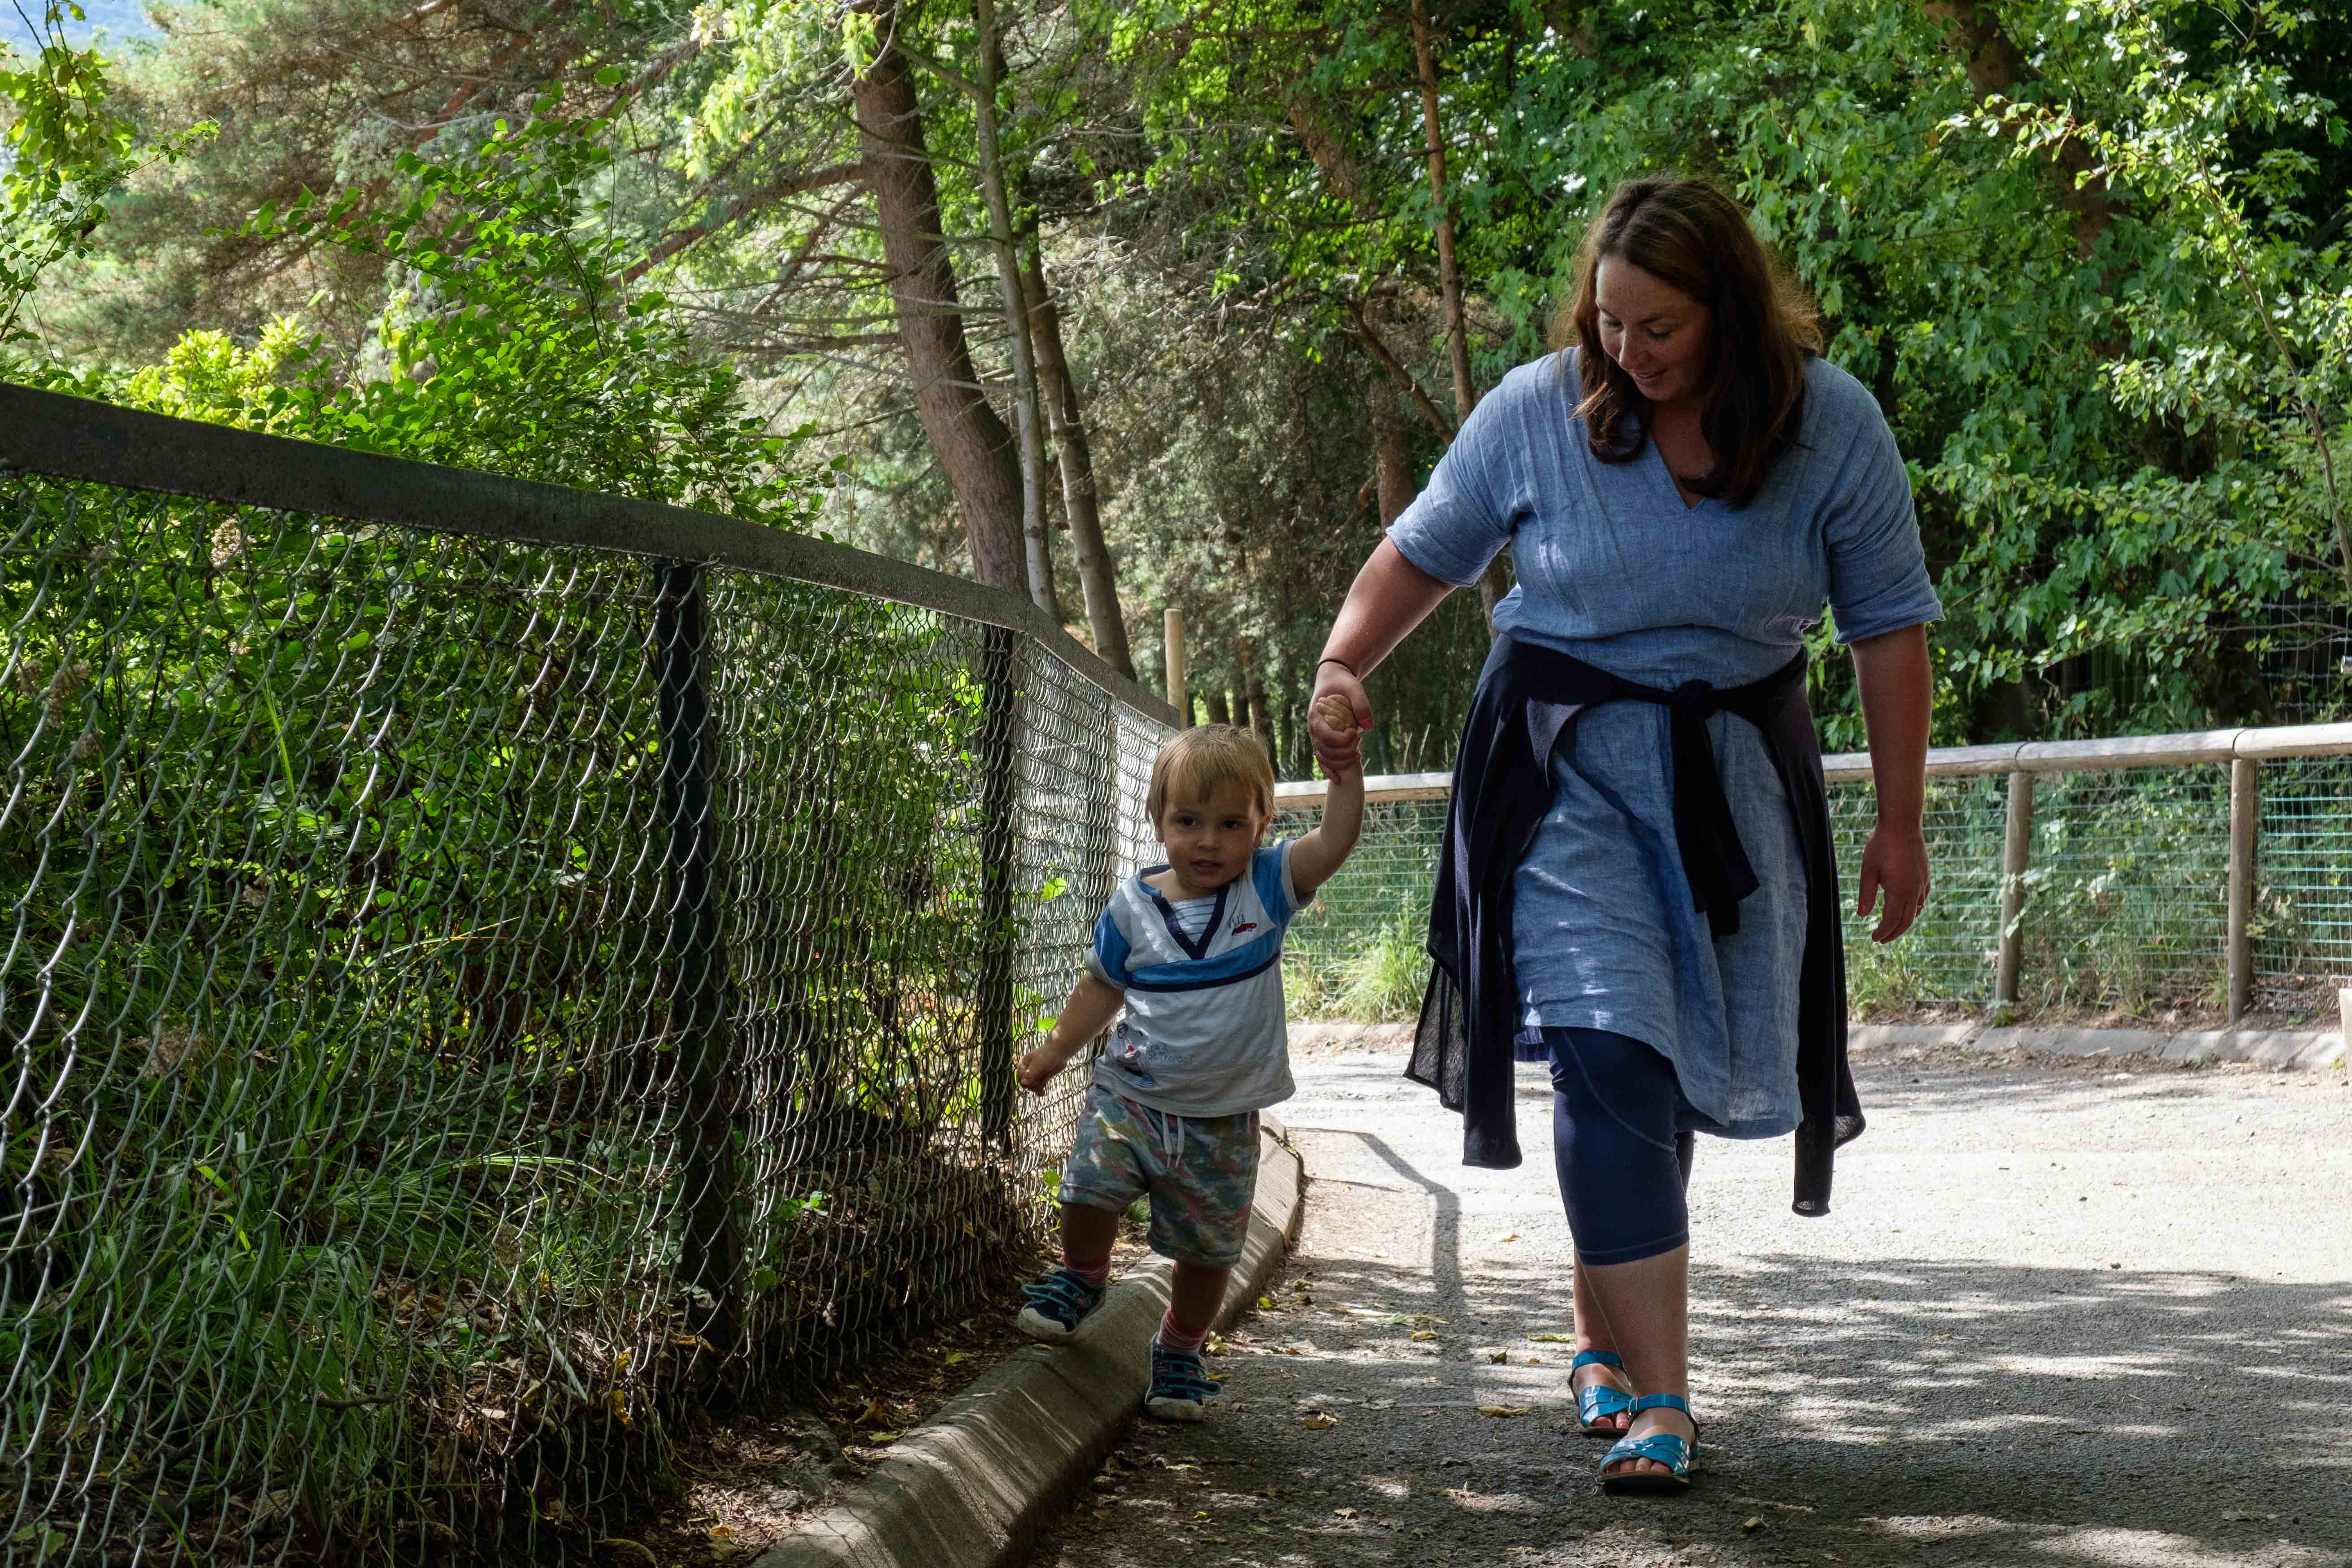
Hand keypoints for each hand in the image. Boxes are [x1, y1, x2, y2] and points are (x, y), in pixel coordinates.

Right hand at [1016, 1035, 1078, 1095]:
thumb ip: (1031, 1073)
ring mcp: (1034, 1075)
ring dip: (1037, 1087)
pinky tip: (1043, 1093)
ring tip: (1044, 1084)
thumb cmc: (1047, 1055)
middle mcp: (1026, 1070)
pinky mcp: (1041, 1079)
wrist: (1059, 1053)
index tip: (1035, 1079)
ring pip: (1032, 1087)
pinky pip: (1037, 1088)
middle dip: (1033, 1085)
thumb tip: (1023, 1082)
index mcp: (1022, 1065)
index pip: (1020, 1078)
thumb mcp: (1039, 1063)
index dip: (1027, 1081)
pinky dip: (1040, 1091)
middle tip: (1041, 1082)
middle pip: (1025, 1084)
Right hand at [1309, 664, 1371, 779]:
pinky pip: (1322, 759)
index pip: (1326, 737)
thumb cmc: (1342, 682)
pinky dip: (1329, 770)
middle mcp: (1313, 728)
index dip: (1342, 740)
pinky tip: (1338, 779)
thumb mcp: (1354, 687)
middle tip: (1360, 741)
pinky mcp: (1321, 740)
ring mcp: (1316, 735)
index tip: (1356, 732)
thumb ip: (1361, 705)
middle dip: (1345, 752)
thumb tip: (1368, 728)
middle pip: (1325, 751)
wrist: (1331, 679)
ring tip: (1357, 756)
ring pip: (1323, 758)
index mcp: (1317, 715)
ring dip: (1340, 762)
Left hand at [1856, 823, 1929, 943]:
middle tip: (1882, 939)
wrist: (1903, 824)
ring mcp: (1922, 883)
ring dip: (1904, 922)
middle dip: (1894, 933)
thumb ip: (1866, 893)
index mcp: (1899, 890)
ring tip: (1892, 927)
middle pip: (1906, 920)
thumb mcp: (1868, 869)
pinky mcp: (1925, 876)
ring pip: (1916, 911)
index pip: (1891, 920)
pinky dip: (1914, 909)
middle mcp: (1914, 890)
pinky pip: (1922, 899)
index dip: (1883, 932)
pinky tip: (1907, 909)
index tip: (1874, 938)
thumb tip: (1861, 915)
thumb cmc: (1882, 845)